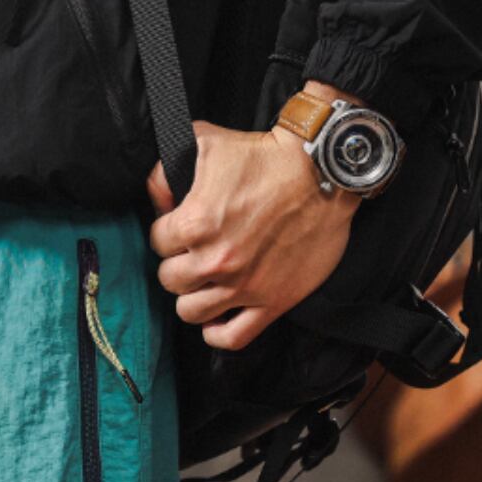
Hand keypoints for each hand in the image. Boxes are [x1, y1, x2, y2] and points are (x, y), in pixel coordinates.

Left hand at [145, 105, 360, 349]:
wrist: (326, 170)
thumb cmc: (267, 156)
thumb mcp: (206, 143)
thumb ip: (166, 169)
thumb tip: (155, 197)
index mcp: (196, 224)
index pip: (158, 242)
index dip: (168, 232)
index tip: (183, 226)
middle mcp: (216, 261)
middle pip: (170, 280)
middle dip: (179, 264)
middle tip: (195, 252)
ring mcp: (243, 286)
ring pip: (190, 312)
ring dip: (193, 297)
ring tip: (205, 281)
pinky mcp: (271, 301)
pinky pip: (231, 338)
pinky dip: (217, 333)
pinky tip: (216, 319)